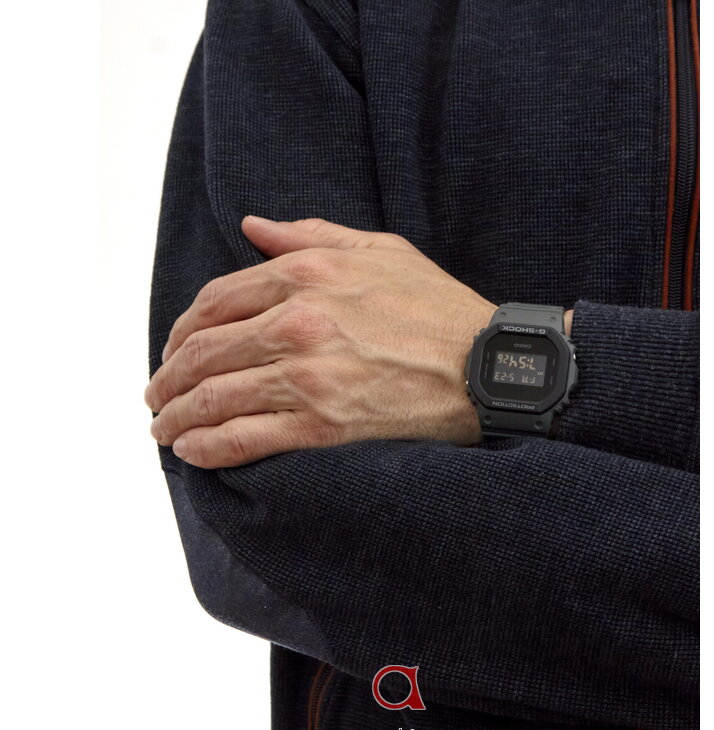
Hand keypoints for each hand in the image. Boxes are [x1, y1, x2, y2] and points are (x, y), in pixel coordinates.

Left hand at [145, 217, 496, 467]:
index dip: (183, 330)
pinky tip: (191, 453)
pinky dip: (207, 448)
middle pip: (204, 352)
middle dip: (168, 377)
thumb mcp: (380, 250)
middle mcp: (297, 322)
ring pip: (214, 398)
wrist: (490, 366)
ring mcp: (308, 376)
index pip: (216, 302)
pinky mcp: (323, 426)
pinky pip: (244, 439)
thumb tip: (253, 225)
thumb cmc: (440, 308)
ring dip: (176, 417)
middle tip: (156, 395)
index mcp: (307, 274)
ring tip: (162, 429)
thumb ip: (309, 234)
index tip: (174, 350)